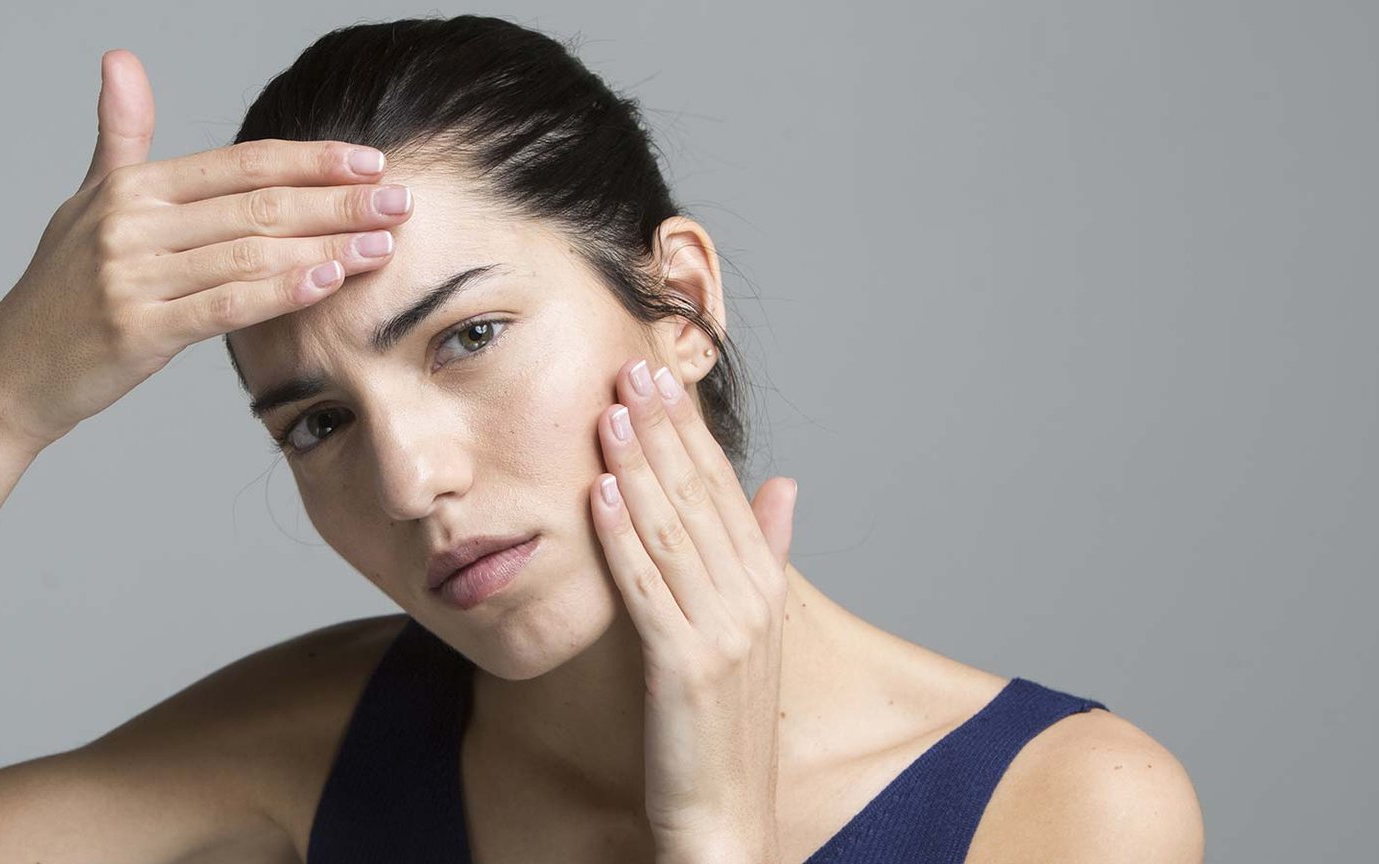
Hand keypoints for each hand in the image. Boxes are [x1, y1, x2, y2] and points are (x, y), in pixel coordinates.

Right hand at [0, 49, 414, 453]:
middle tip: (400, 200)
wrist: (9, 374)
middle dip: (337, 201)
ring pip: (249, 253)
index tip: (368, 161)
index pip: (240, 165)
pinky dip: (280, 291)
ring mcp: (133, 277)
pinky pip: (224, 306)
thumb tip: (120, 59)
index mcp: (131, 189)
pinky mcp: (137, 330)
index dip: (310, 160)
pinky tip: (327, 281)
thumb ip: (120, 136)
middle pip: (256, 204)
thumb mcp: (87, 204)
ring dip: (326, 246)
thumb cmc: (59, 291)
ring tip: (382, 245)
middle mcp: (131, 224)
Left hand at [589, 357, 799, 863]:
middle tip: (632, 366)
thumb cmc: (723, 724)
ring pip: (671, 531)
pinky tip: (596, 496)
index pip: (723, 487)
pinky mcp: (684, 666)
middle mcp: (749, 599)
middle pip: (699, 496)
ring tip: (608, 414)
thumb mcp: (750, 630)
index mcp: (762, 583)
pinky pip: (647, 589)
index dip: (691, 429)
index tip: (661, 374)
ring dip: (638, 468)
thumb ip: (766, 551)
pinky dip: (621, 539)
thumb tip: (782, 483)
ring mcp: (720, 632)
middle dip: (664, 428)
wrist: (725, 816)